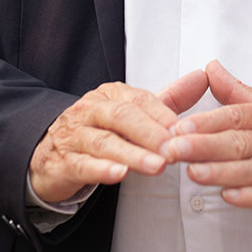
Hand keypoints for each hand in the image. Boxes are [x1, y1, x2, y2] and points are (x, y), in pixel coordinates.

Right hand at [29, 69, 207, 202]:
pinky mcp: (62, 161)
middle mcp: (91, 109)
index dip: (161, 114)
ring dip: (132, 154)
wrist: (48, 151)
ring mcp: (74, 134)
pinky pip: (82, 164)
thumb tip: (202, 77)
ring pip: (104, 142)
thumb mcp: (132, 112)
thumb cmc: (99, 130)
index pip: (138, 99)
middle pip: (122, 116)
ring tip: (157, 167)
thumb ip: (168, 99)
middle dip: (150, 133)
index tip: (183, 129)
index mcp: (110, 94)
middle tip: (173, 150)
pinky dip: (101, 169)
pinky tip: (119, 175)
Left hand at [161, 60, 251, 224]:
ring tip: (193, 173)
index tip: (178, 127)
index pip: (238, 115)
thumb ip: (237, 91)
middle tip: (174, 150)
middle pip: (242, 141)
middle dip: (205, 146)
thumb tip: (210, 68)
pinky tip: (229, 196)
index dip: (207, 122)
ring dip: (222, 171)